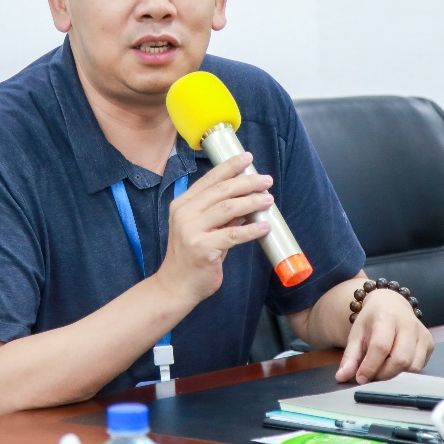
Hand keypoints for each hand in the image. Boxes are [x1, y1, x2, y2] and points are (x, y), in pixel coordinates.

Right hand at [154, 152, 271, 305]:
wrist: (175, 286)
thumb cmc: (190, 257)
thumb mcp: (201, 229)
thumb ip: (220, 215)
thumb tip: (246, 201)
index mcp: (182, 204)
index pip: (209, 180)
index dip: (229, 167)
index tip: (247, 158)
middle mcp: (184, 214)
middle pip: (221, 191)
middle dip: (246, 182)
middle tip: (266, 180)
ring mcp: (192, 230)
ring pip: (228, 208)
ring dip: (252, 202)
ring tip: (268, 200)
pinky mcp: (203, 248)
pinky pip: (234, 235)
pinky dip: (252, 229)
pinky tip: (264, 226)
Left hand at [335, 286, 433, 383]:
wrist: (391, 304)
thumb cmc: (372, 320)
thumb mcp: (357, 334)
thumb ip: (350, 356)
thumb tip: (341, 377)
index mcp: (386, 317)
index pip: (381, 347)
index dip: (370, 367)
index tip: (360, 378)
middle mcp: (408, 323)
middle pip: (400, 359)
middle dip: (384, 374)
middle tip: (372, 374)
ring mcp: (422, 332)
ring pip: (412, 366)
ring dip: (396, 373)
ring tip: (384, 367)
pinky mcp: (430, 342)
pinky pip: (420, 366)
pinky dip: (407, 371)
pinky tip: (396, 362)